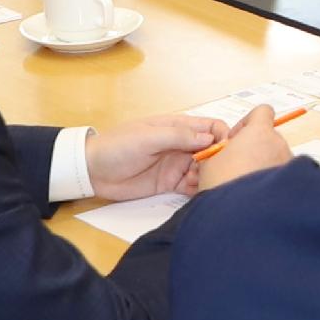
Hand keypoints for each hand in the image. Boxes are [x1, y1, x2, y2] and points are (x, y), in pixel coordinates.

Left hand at [83, 113, 227, 200]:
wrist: (92, 170)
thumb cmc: (118, 146)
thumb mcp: (148, 137)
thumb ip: (178, 137)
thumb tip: (210, 138)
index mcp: (177, 127)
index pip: (210, 127)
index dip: (224, 136)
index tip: (227, 150)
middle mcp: (181, 145)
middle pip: (212, 150)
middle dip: (220, 160)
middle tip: (216, 171)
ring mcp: (177, 165)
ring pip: (205, 169)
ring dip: (209, 176)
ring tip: (201, 182)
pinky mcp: (170, 183)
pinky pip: (192, 186)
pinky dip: (199, 189)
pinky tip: (197, 192)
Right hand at [194, 104, 296, 187]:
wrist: (241, 216)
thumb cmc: (223, 186)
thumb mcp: (209, 163)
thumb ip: (219, 150)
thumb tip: (223, 153)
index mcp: (259, 132)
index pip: (262, 111)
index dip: (247, 123)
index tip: (235, 139)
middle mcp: (278, 144)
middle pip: (268, 137)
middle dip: (253, 149)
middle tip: (236, 166)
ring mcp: (288, 163)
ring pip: (275, 157)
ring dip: (262, 165)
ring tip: (244, 184)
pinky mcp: (292, 181)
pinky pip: (281, 175)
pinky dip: (270, 181)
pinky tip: (255, 194)